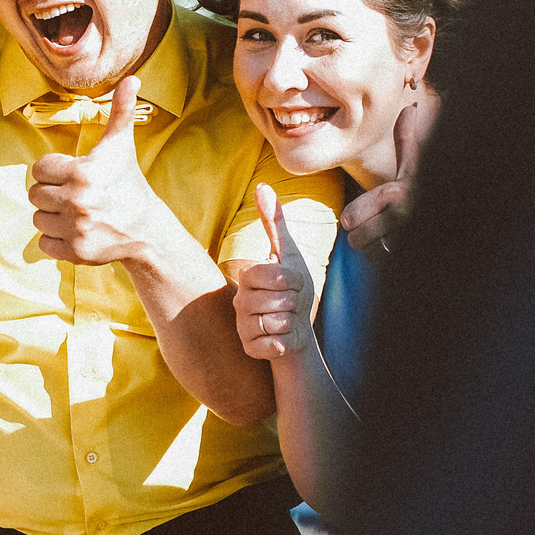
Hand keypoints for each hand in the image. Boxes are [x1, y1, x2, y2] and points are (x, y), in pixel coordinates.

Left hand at [27, 78, 166, 263]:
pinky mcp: (76, 252)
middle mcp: (77, 201)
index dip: (54, 171)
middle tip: (74, 195)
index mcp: (82, 173)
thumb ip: (121, 111)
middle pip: (35, 194)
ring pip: (37, 219)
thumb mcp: (121, 146)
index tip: (73, 174)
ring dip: (52, 216)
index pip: (39, 169)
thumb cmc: (128, 183)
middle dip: (51, 193)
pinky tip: (75, 231)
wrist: (147, 229)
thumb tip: (133, 78)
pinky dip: (55, 240)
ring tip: (75, 213)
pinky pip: (44, 244)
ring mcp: (76, 229)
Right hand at [233, 183, 315, 359]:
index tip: (292, 284)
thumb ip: (274, 221)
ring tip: (286, 320)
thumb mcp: (287, 254)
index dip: (294, 281)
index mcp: (247, 277)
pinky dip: (285, 342)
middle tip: (290, 304)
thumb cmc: (292, 290)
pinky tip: (282, 339)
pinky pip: (274, 345)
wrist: (296, 328)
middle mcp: (239, 301)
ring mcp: (242, 326)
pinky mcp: (250, 348)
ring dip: (292, 322)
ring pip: (278, 322)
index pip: (276, 275)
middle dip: (295, 303)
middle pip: (279, 299)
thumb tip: (262, 185)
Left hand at [341, 100, 424, 255]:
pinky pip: (383, 264)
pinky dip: (385, 257)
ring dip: (373, 247)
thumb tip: (409, 109)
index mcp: (396, 194)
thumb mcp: (419, 163)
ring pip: (368, 254)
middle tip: (371, 226)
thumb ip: (407, 139)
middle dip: (360, 235)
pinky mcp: (412, 255)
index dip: (352, 217)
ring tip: (386, 235)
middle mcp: (402, 219)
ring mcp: (408, 240)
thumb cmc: (433, 185)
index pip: (350, 217)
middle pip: (356, 240)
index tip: (358, 215)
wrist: (465, 209)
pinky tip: (395, 246)